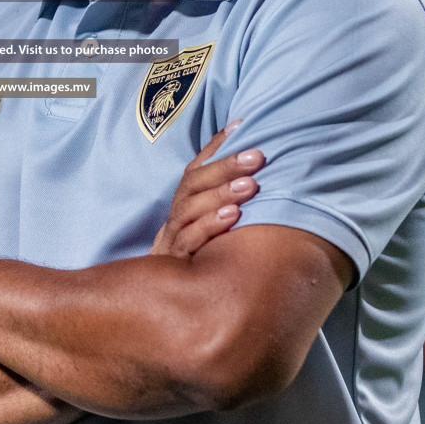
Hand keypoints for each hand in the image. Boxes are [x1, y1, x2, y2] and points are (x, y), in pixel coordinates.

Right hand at [150, 121, 263, 258]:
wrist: (168, 296)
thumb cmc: (198, 247)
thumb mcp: (208, 214)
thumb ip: (221, 179)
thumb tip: (241, 134)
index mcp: (186, 200)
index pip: (199, 167)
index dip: (219, 147)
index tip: (242, 127)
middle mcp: (178, 214)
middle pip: (195, 184)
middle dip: (226, 167)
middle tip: (257, 157)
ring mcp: (174, 237)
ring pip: (191, 209)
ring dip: (221, 194)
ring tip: (250, 186)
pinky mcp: (176, 261)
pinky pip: (190, 241)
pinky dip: (211, 226)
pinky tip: (234, 216)